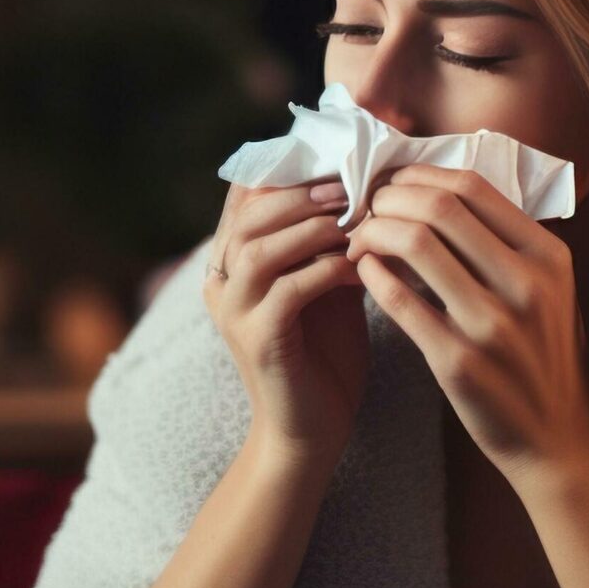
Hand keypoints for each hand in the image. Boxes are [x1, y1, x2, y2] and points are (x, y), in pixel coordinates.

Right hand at [204, 177, 368, 464]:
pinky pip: (287, 291)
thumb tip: (367, 183)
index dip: (286, 170)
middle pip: (248, 215)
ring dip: (312, 229)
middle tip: (350, 184)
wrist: (313, 430)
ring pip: (260, 249)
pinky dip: (326, 271)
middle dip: (302, 194)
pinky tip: (360, 268)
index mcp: (231, 263)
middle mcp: (221, 284)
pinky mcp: (257, 342)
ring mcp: (233, 314)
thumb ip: (332, 239)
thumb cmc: (325, 356)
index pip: (245, 197)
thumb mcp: (327, 283)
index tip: (336, 157)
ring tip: (355, 220)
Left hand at [345, 164, 588, 481]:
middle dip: (389, 199)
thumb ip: (508, 242)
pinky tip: (363, 271)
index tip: (393, 184)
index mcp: (547, 255)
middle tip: (368, 210)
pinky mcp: (459, 363)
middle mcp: (525, 283)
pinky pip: (401, 301)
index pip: (472, 186)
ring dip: (374, 232)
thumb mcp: (549, 288)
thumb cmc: (544, 355)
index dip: (420, 175)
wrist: (557, 437)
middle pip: (439, 207)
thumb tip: (440, 192)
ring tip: (360, 240)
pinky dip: (373, 276)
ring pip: (416, 244)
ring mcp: (492, 325)